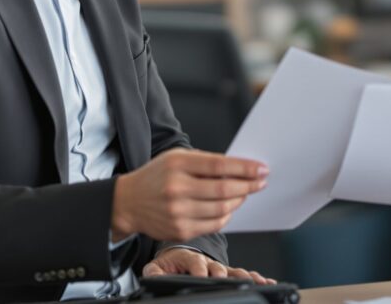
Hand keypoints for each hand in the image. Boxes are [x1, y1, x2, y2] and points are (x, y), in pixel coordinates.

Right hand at [112, 149, 267, 241]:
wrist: (128, 202)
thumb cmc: (157, 176)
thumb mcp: (176, 158)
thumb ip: (205, 162)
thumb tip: (240, 168)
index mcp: (177, 165)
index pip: (219, 166)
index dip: (245, 168)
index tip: (262, 168)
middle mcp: (177, 189)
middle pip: (224, 189)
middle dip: (248, 185)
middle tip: (261, 181)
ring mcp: (178, 213)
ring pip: (222, 209)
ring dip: (239, 200)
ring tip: (245, 192)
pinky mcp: (180, 231)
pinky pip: (214, 225)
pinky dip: (227, 215)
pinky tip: (229, 206)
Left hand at [143, 247, 274, 283]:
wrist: (180, 254)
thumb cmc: (172, 261)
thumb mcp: (158, 267)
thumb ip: (154, 272)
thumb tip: (152, 276)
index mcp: (190, 258)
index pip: (195, 263)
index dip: (199, 269)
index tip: (201, 276)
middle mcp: (208, 262)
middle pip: (218, 267)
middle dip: (223, 274)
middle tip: (226, 279)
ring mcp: (219, 267)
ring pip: (234, 271)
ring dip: (246, 275)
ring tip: (257, 281)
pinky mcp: (228, 273)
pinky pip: (242, 275)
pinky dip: (256, 278)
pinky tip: (267, 282)